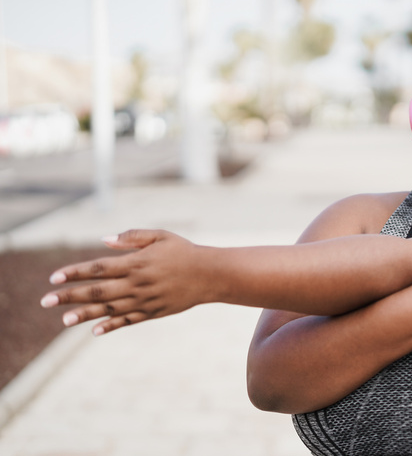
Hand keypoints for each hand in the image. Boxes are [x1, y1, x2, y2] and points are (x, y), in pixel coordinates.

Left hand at [40, 229, 211, 335]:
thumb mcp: (160, 236)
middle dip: (69, 296)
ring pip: (109, 309)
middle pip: (97, 291)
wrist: (210, 275)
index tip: (53, 277)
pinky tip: (94, 331)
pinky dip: (110, 326)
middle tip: (46, 301)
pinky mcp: (153, 312)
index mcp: (136, 263)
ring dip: (84, 314)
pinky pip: (128, 321)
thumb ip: (132, 237)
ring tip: (64, 319)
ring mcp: (144, 300)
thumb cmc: (184, 251)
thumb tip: (104, 241)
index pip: (98, 268)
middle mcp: (137, 283)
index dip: (74, 273)